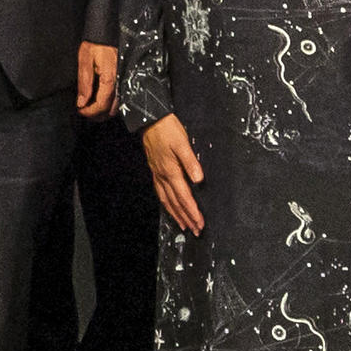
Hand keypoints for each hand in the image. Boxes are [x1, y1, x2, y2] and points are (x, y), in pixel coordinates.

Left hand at [76, 41, 119, 118]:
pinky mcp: (124, 80)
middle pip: (111, 110)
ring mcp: (123, 82)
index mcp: (110, 78)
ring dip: (103, 111)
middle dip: (97, 115)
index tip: (80, 111)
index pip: (102, 104)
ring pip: (116, 106)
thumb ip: (84, 83)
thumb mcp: (85, 61)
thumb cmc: (96, 43)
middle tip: (84, 111)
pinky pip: (119, 98)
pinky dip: (109, 104)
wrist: (108, 32)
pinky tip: (99, 100)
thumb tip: (81, 103)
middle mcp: (120, 83)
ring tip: (90, 108)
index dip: (90, 112)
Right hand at [143, 114, 204, 234]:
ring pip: (166, 200)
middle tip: (195, 230)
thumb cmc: (167, 129)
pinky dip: (166, 204)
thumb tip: (199, 180)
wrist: (149, 119)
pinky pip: (160, 193)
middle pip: (175, 203)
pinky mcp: (155, 170)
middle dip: (186, 218)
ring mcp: (157, 174)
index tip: (200, 223)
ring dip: (175, 214)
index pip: (184, 196)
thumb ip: (191, 162)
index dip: (192, 211)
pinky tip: (169, 206)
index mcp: (171, 171)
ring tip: (183, 225)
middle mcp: (163, 176)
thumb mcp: (182, 142)